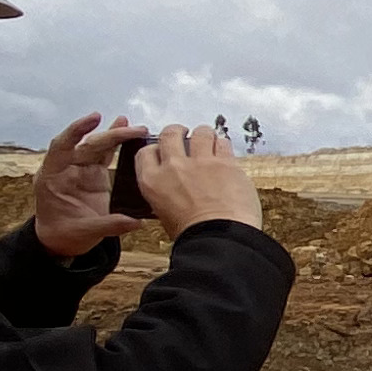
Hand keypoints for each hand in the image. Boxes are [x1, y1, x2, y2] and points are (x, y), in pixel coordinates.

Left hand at [32, 113, 140, 253]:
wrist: (61, 240)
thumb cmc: (64, 235)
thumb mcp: (83, 233)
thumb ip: (109, 225)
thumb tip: (136, 222)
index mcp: (53, 176)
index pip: (61, 146)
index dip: (76, 130)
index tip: (94, 119)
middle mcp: (66, 168)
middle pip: (87, 145)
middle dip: (110, 135)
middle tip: (133, 130)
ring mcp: (80, 169)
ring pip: (98, 146)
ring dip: (116, 135)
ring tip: (136, 127)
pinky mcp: (93, 174)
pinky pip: (105, 154)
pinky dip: (117, 144)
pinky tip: (131, 133)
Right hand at [131, 120, 264, 234]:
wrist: (218, 239)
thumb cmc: (192, 235)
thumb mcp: (164, 214)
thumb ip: (166, 194)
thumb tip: (175, 189)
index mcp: (152, 181)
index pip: (146, 152)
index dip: (155, 148)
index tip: (163, 150)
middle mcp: (173, 167)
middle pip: (170, 134)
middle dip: (176, 131)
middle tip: (184, 134)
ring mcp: (200, 162)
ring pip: (200, 132)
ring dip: (203, 134)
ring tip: (208, 140)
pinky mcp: (225, 163)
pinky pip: (223, 143)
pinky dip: (223, 145)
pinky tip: (224, 152)